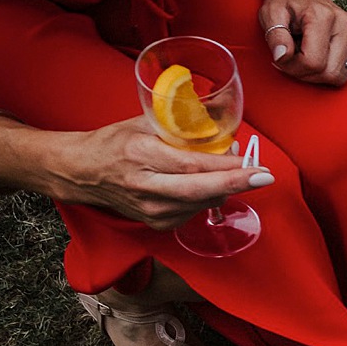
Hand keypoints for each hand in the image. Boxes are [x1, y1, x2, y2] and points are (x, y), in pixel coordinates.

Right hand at [49, 117, 273, 229]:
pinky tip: (204, 185)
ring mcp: (151, 209)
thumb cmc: (114, 142)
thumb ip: (181, 125)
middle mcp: (146, 185)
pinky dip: (207, 197)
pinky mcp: (157, 223)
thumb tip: (224, 122)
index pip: (194, 166)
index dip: (229, 168)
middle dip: (238, 184)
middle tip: (264, 176)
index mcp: (141, 153)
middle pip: (201, 190)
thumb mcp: (144, 123)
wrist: (81, 172)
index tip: (256, 165)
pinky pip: (195, 211)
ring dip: (223, 188)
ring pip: (202, 203)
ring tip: (231, 172)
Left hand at [259, 0, 346, 86]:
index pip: (313, 62)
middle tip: (293, 58)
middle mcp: (345, 23)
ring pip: (340, 76)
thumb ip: (275, 36)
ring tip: (306, 54)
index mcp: (322, 16)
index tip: (283, 57)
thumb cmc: (286, 2)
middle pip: (329, 73)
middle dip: (307, 74)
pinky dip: (331, 68)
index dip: (294, 68)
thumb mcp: (270, 14)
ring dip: (319, 73)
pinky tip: (321, 54)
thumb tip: (282, 57)